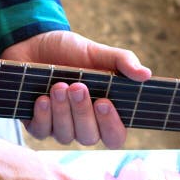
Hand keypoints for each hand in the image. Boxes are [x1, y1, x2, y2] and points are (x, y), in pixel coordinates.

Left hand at [0, 31, 151, 148]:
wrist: (32, 43)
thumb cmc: (68, 51)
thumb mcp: (96, 52)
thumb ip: (122, 62)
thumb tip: (146, 75)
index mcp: (103, 112)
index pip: (115, 136)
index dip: (112, 126)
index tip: (104, 102)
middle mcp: (82, 124)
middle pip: (89, 137)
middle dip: (83, 113)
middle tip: (77, 87)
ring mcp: (58, 126)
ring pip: (65, 135)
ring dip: (62, 111)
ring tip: (59, 86)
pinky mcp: (35, 124)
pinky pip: (41, 132)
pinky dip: (43, 116)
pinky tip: (42, 99)